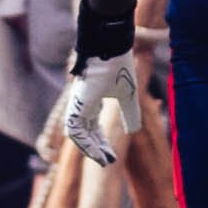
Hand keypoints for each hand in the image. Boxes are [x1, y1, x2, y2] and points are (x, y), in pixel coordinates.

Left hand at [60, 51, 144, 168]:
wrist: (111, 46)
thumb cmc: (119, 66)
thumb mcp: (128, 95)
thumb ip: (130, 114)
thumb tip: (133, 132)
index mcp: (92, 101)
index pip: (91, 128)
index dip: (100, 143)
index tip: (110, 156)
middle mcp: (82, 103)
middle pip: (84, 133)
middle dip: (96, 149)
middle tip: (107, 161)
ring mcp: (77, 103)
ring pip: (77, 133)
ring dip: (89, 148)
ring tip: (102, 159)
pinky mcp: (76, 101)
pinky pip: (75, 127)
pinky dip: (84, 141)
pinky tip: (95, 149)